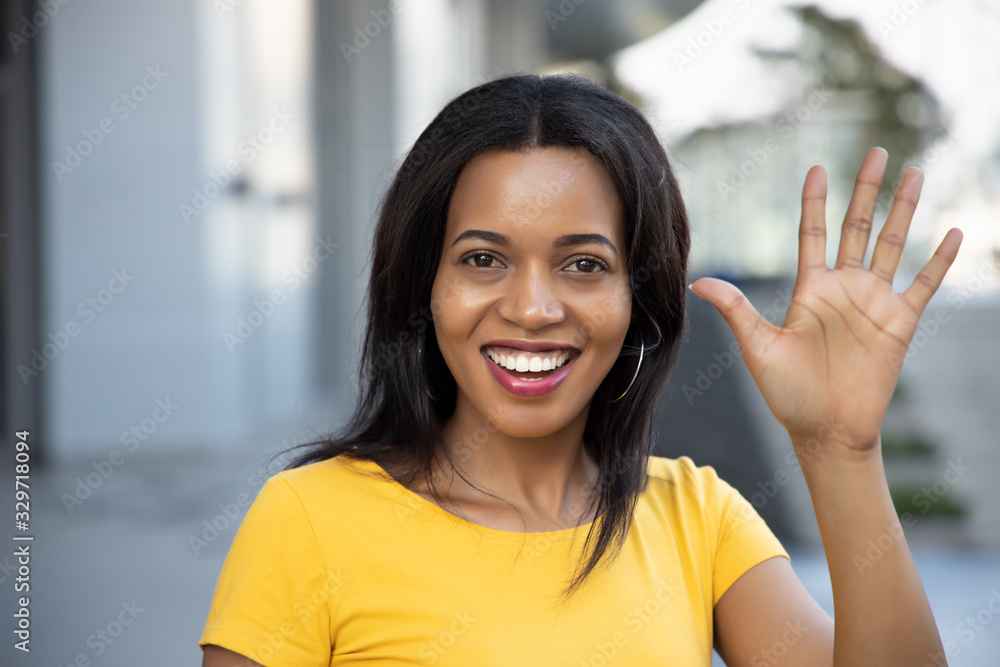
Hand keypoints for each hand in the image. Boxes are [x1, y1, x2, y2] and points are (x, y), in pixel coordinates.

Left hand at [689, 147, 962, 455]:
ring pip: (893, 245)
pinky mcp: (900, 324)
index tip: (819, 167)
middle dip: (867, 189)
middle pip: (858, 227)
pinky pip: (924, 286)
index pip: (814, 233)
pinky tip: (953, 233)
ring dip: (905, 210)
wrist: (825, 431)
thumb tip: (696, 281)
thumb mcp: (757, 347)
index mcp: (809, 290)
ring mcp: (874, 304)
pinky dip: (939, 261)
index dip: (816, 201)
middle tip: (877, 151)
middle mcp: (844, 289)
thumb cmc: (787, 393)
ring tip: (916, 173)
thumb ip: (735, 309)